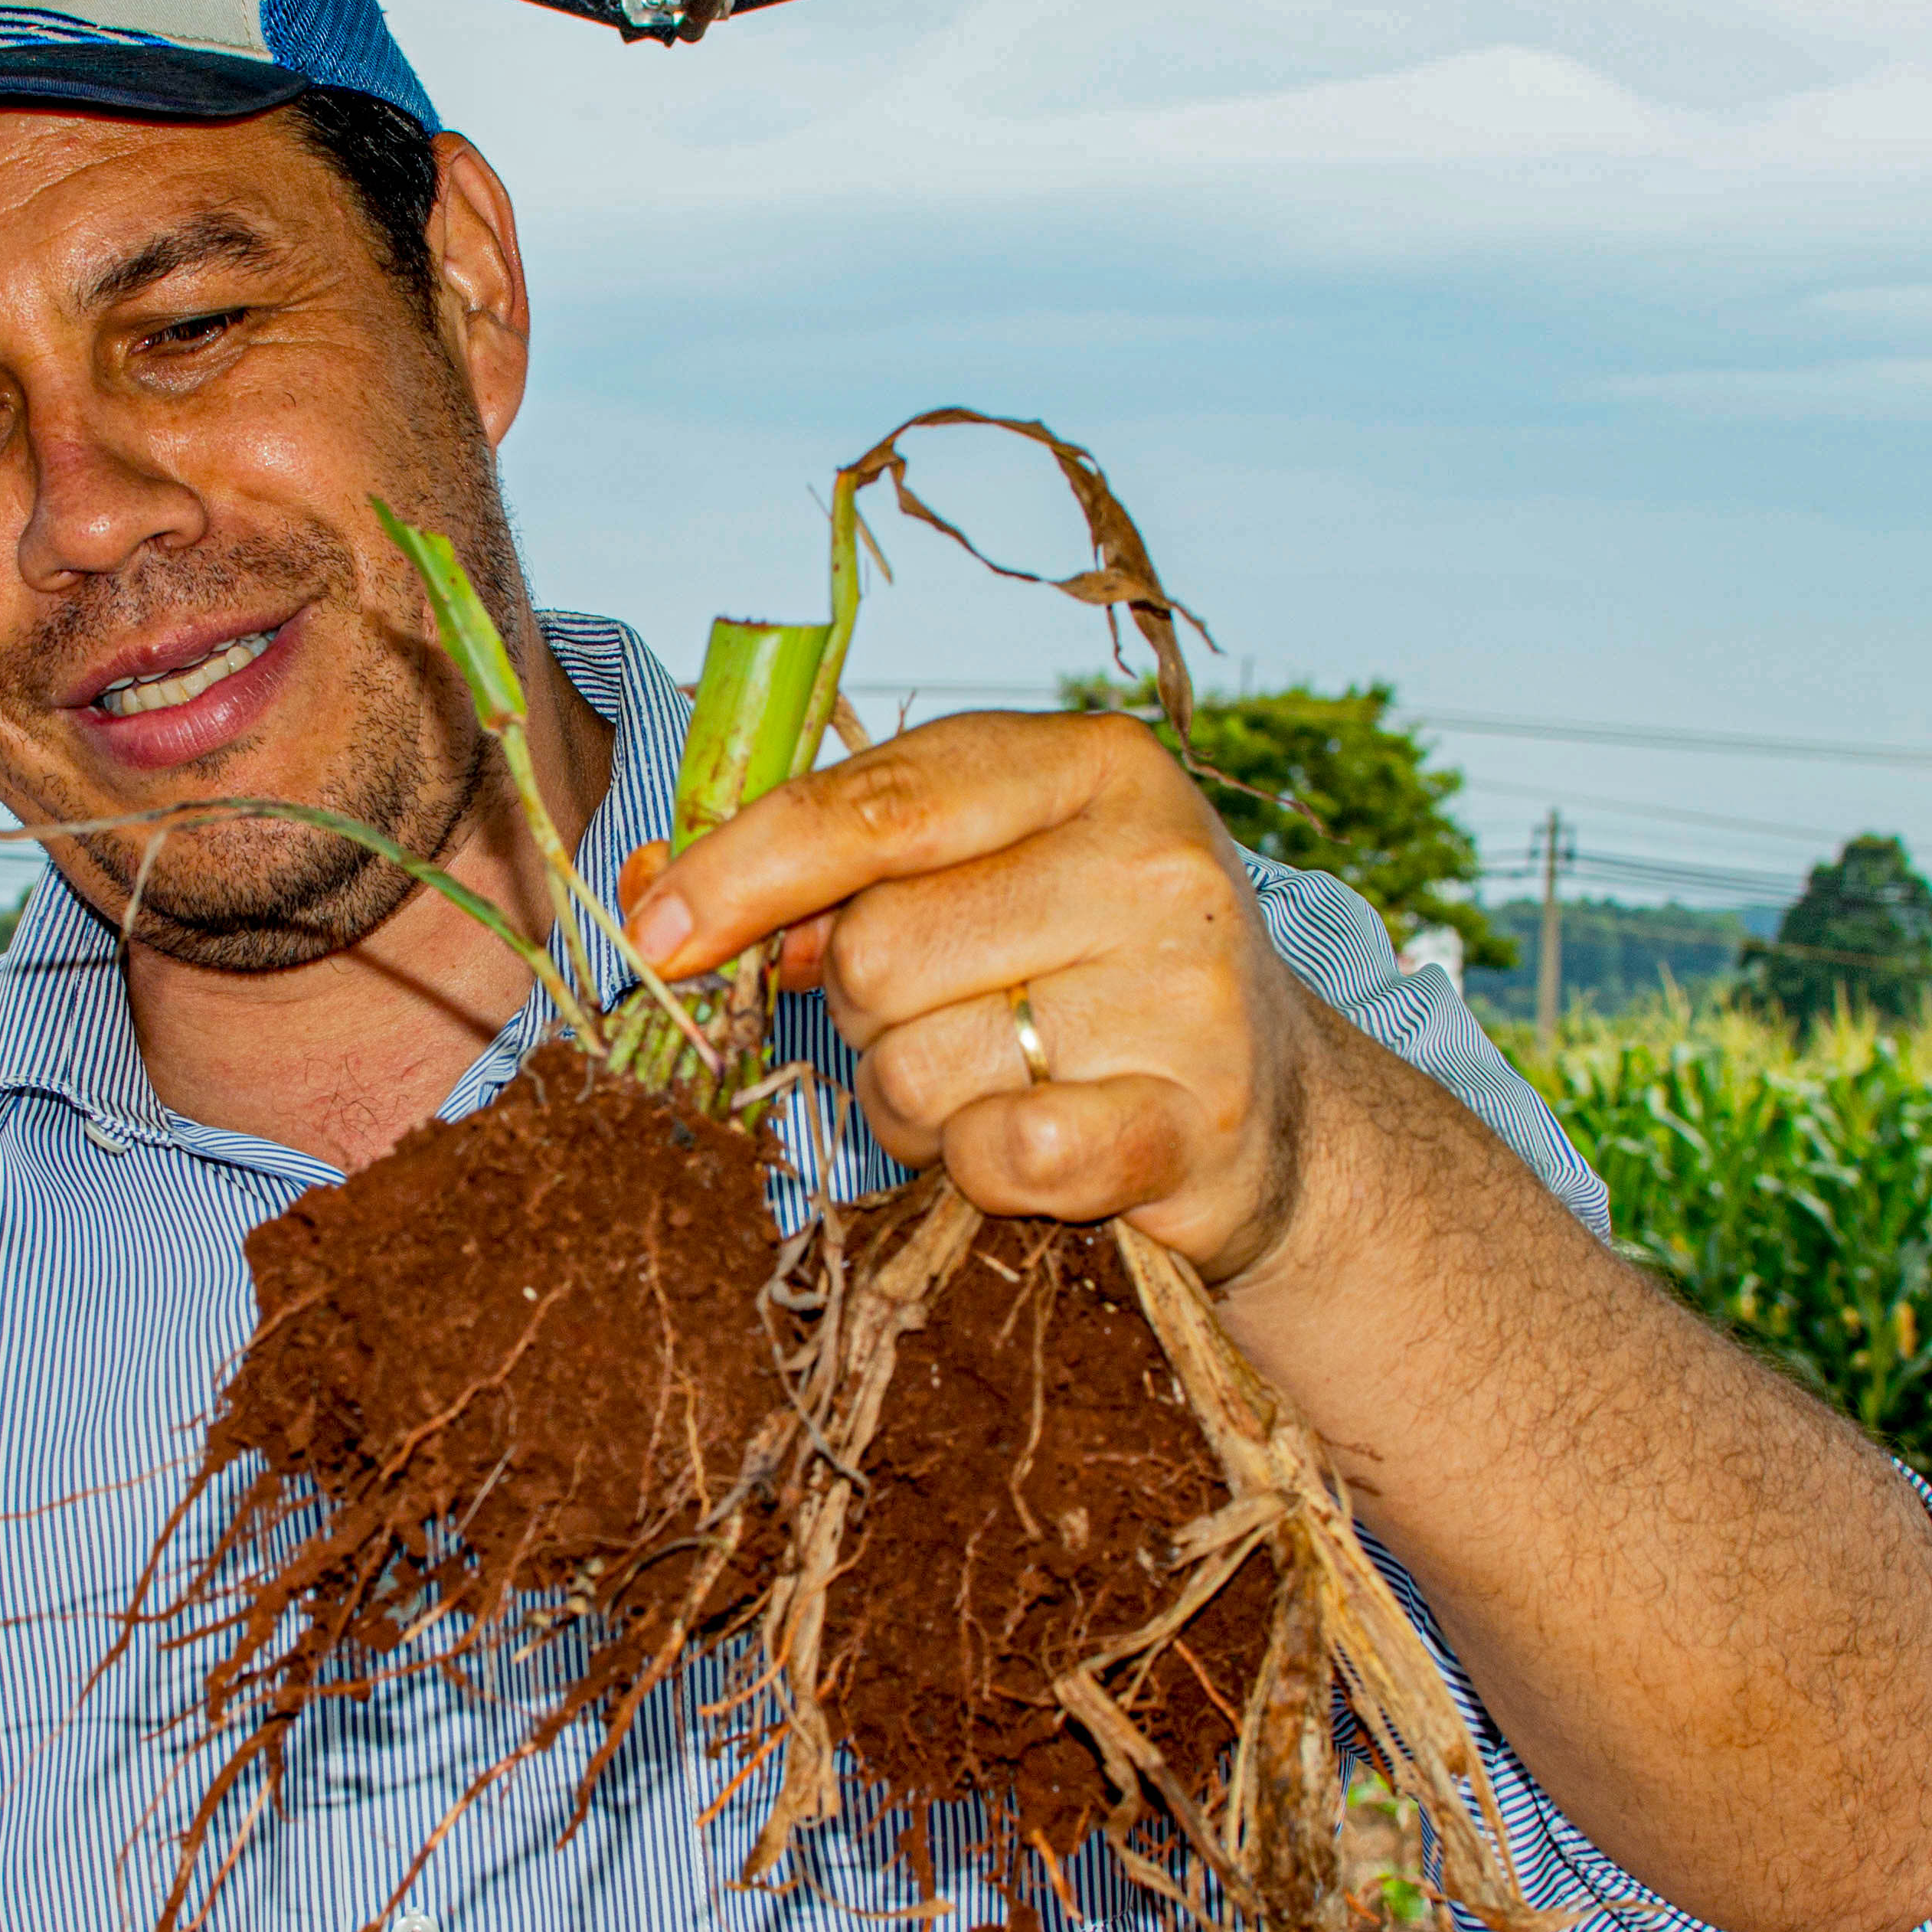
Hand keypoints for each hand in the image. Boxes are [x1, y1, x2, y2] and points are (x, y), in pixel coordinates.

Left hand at [623, 709, 1334, 1278]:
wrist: (1276, 1112)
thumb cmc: (1088, 971)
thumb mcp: (985, 874)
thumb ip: (838, 867)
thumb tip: (661, 894)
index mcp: (1090, 764)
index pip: (870, 807)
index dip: (739, 872)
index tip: (655, 934)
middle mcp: (1152, 860)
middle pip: (878, 949)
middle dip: (868, 1011)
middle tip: (942, 1020)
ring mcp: (1188, 991)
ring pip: (918, 1067)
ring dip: (918, 1102)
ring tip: (1000, 1080)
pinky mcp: (1194, 1122)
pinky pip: (1000, 1155)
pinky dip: (983, 1168)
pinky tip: (1036, 1141)